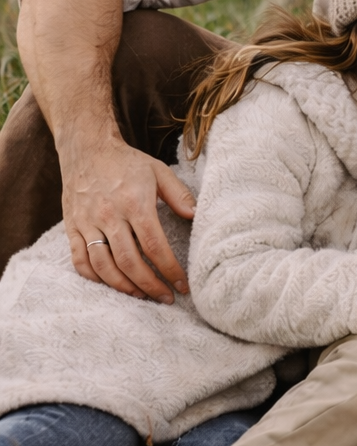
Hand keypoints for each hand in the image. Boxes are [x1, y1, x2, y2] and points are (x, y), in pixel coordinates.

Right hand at [62, 132, 195, 302]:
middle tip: (165, 297)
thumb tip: (195, 217)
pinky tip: (111, 284)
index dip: (169, 270)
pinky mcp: (72, 227)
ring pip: (104, 266)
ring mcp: (87, 223)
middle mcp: (109, 215)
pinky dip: (94, 278)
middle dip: (150, 285)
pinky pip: (79, 260)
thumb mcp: (158, 171)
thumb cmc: (126, 161)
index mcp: (135, 203)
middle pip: (130, 262)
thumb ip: (179, 195)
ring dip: (124, 286)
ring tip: (142, 295)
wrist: (86, 147)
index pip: (154, 246)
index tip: (182, 285)